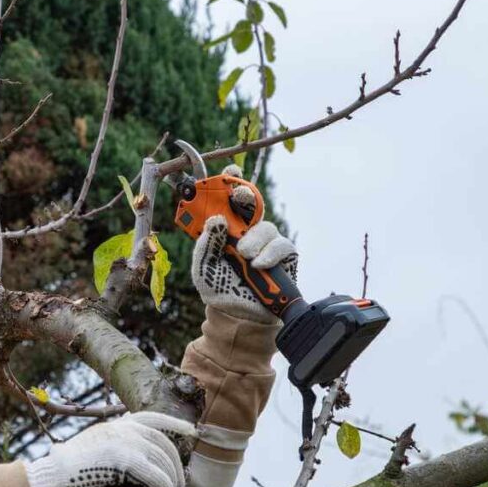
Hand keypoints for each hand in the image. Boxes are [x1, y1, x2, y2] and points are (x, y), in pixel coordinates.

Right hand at [24, 412, 194, 486]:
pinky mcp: (122, 460)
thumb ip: (114, 450)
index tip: (193, 430)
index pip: (151, 417)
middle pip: (161, 442)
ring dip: (172, 481)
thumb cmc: (65, 477)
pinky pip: (156, 475)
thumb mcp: (92, 453)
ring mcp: (121, 441)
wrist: (48, 482)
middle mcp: (119, 429)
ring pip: (161, 459)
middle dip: (175, 463)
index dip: (174, 423)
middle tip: (180, 484)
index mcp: (113, 426)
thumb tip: (137, 463)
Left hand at [191, 165, 296, 323]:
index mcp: (225, 230)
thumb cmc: (219, 288)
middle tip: (239, 197)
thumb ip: (205, 244)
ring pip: (266, 227)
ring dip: (253, 239)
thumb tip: (217, 220)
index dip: (230, 181)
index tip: (230, 169)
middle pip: (252, 204)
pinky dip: (269, 254)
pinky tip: (258, 265)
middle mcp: (247, 231)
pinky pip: (282, 245)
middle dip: (246, 197)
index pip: (228, 201)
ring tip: (244, 256)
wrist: (239, 317)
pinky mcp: (284, 256)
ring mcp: (267, 242)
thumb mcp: (203, 267)